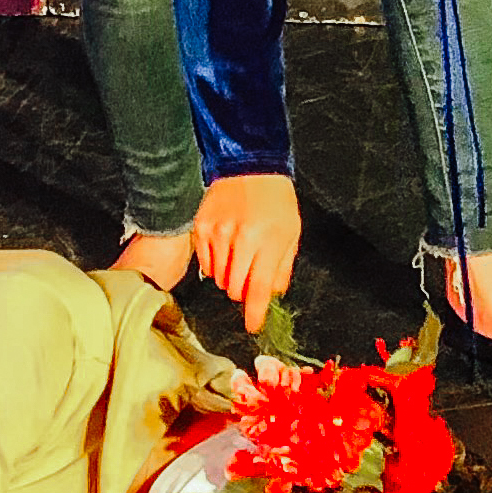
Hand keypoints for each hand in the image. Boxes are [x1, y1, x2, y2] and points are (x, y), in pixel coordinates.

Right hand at [191, 174, 298, 332]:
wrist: (250, 166)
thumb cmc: (275, 199)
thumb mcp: (290, 233)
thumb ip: (281, 267)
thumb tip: (271, 294)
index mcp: (266, 241)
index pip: (258, 288)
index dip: (254, 312)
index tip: (253, 325)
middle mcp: (239, 239)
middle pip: (235, 288)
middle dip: (244, 289)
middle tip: (250, 273)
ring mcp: (216, 233)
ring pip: (219, 279)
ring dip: (229, 276)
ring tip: (239, 254)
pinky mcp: (201, 227)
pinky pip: (206, 264)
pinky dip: (215, 264)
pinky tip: (225, 247)